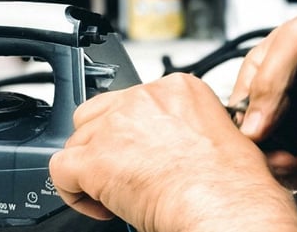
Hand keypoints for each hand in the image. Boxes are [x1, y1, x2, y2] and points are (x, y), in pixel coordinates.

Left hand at [49, 73, 296, 231]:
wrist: (226, 207)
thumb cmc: (235, 185)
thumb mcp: (224, 135)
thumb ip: (190, 125)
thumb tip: (179, 143)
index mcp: (178, 88)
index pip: (134, 99)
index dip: (133, 132)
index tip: (144, 154)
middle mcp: (143, 98)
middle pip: (100, 113)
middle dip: (105, 144)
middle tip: (124, 173)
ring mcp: (116, 125)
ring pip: (78, 139)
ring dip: (90, 167)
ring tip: (114, 194)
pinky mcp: (95, 159)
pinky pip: (61, 169)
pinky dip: (73, 191)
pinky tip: (98, 205)